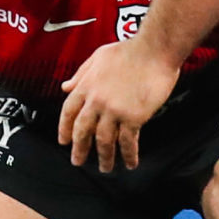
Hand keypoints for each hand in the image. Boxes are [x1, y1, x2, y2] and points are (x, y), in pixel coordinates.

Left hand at [59, 42, 179, 171]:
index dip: (64, 129)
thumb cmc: (128, 50)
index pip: (68, 112)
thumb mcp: (98, 57)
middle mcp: (96, 102)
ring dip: (104, 157)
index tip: (64, 141)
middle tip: (77, 162)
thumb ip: (81, 74)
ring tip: (105, 168)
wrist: (154, 50)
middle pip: (83, 131)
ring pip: (104, 141)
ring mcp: (114, 111)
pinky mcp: (134, 117)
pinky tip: (130, 163)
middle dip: (79, 149)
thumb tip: (65, 87)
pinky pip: (128, 141)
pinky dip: (128, 155)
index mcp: (85, 87)